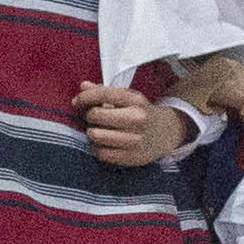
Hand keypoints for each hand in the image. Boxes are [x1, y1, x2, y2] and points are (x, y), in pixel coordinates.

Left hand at [75, 81, 195, 168]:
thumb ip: (103, 91)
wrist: (166, 133)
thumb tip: (82, 86)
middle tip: (92, 117)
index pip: (104, 94)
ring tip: (98, 130)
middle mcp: (137, 119)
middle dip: (89, 115)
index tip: (77, 102)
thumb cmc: (140, 112)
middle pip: (96, 115)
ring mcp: (136, 140)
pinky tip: (104, 143)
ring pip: (96, 135)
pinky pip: (101, 153)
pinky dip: (97, 148)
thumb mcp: (127, 98)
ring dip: (92, 132)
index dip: (84, 97)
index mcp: (136, 100)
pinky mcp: (132, 157)